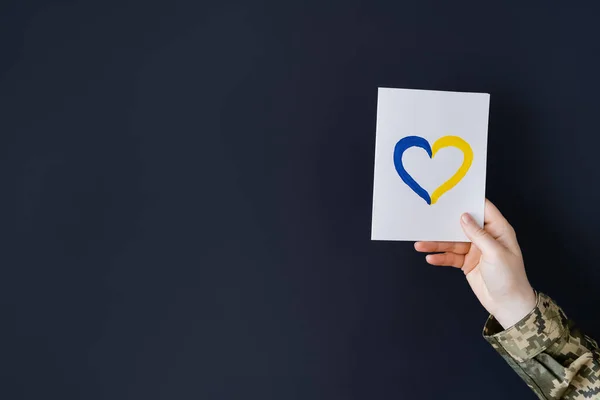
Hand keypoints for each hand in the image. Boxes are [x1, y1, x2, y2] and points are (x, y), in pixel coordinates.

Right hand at [414, 199, 536, 328]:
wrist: (508, 305)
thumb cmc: (510, 278)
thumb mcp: (495, 253)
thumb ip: (478, 234)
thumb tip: (464, 217)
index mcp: (498, 230)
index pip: (483, 209)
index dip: (468, 200)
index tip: (451, 194)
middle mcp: (485, 237)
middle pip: (462, 225)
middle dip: (445, 223)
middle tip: (427, 218)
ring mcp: (474, 250)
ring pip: (452, 242)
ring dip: (436, 244)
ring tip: (420, 244)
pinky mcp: (466, 263)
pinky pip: (450, 257)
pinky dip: (440, 257)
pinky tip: (430, 258)